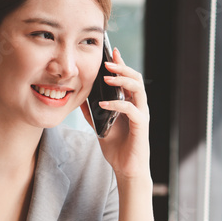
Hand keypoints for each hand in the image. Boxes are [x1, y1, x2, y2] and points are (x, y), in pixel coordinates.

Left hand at [80, 47, 150, 182]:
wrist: (126, 169)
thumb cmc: (117, 148)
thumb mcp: (100, 126)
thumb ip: (92, 112)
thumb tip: (80, 99)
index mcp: (130, 103)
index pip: (128, 78)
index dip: (121, 64)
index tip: (111, 51)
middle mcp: (139, 106)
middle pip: (136, 78)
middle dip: (122, 68)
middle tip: (107, 62)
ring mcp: (141, 114)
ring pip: (138, 89)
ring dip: (122, 81)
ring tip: (106, 78)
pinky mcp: (141, 125)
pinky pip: (131, 109)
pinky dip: (116, 104)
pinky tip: (103, 104)